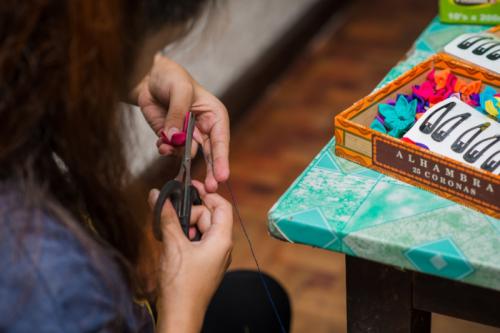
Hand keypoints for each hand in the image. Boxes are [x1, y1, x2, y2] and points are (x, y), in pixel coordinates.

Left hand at [134, 54, 229, 191]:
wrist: (148, 77)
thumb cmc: (171, 77)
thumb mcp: (179, 90)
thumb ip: (178, 114)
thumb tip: (175, 138)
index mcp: (214, 115)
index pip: (221, 140)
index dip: (221, 159)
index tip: (222, 176)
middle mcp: (204, 128)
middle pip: (210, 155)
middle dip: (209, 171)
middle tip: (209, 187)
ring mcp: (188, 135)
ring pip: (187, 154)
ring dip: (177, 153)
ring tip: (165, 146)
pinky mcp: (172, 138)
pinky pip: (171, 151)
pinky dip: (165, 149)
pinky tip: (161, 143)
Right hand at [148, 181, 232, 332]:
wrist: (180, 315)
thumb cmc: (181, 284)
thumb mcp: (173, 245)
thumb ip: (166, 217)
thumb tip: (157, 195)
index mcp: (222, 239)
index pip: (222, 206)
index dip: (207, 194)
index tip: (190, 186)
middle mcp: (221, 247)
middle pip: (208, 216)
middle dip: (189, 214)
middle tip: (170, 218)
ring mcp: (213, 256)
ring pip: (200, 229)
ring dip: (184, 227)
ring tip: (169, 236)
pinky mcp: (204, 264)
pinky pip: (196, 242)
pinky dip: (184, 238)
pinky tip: (171, 245)